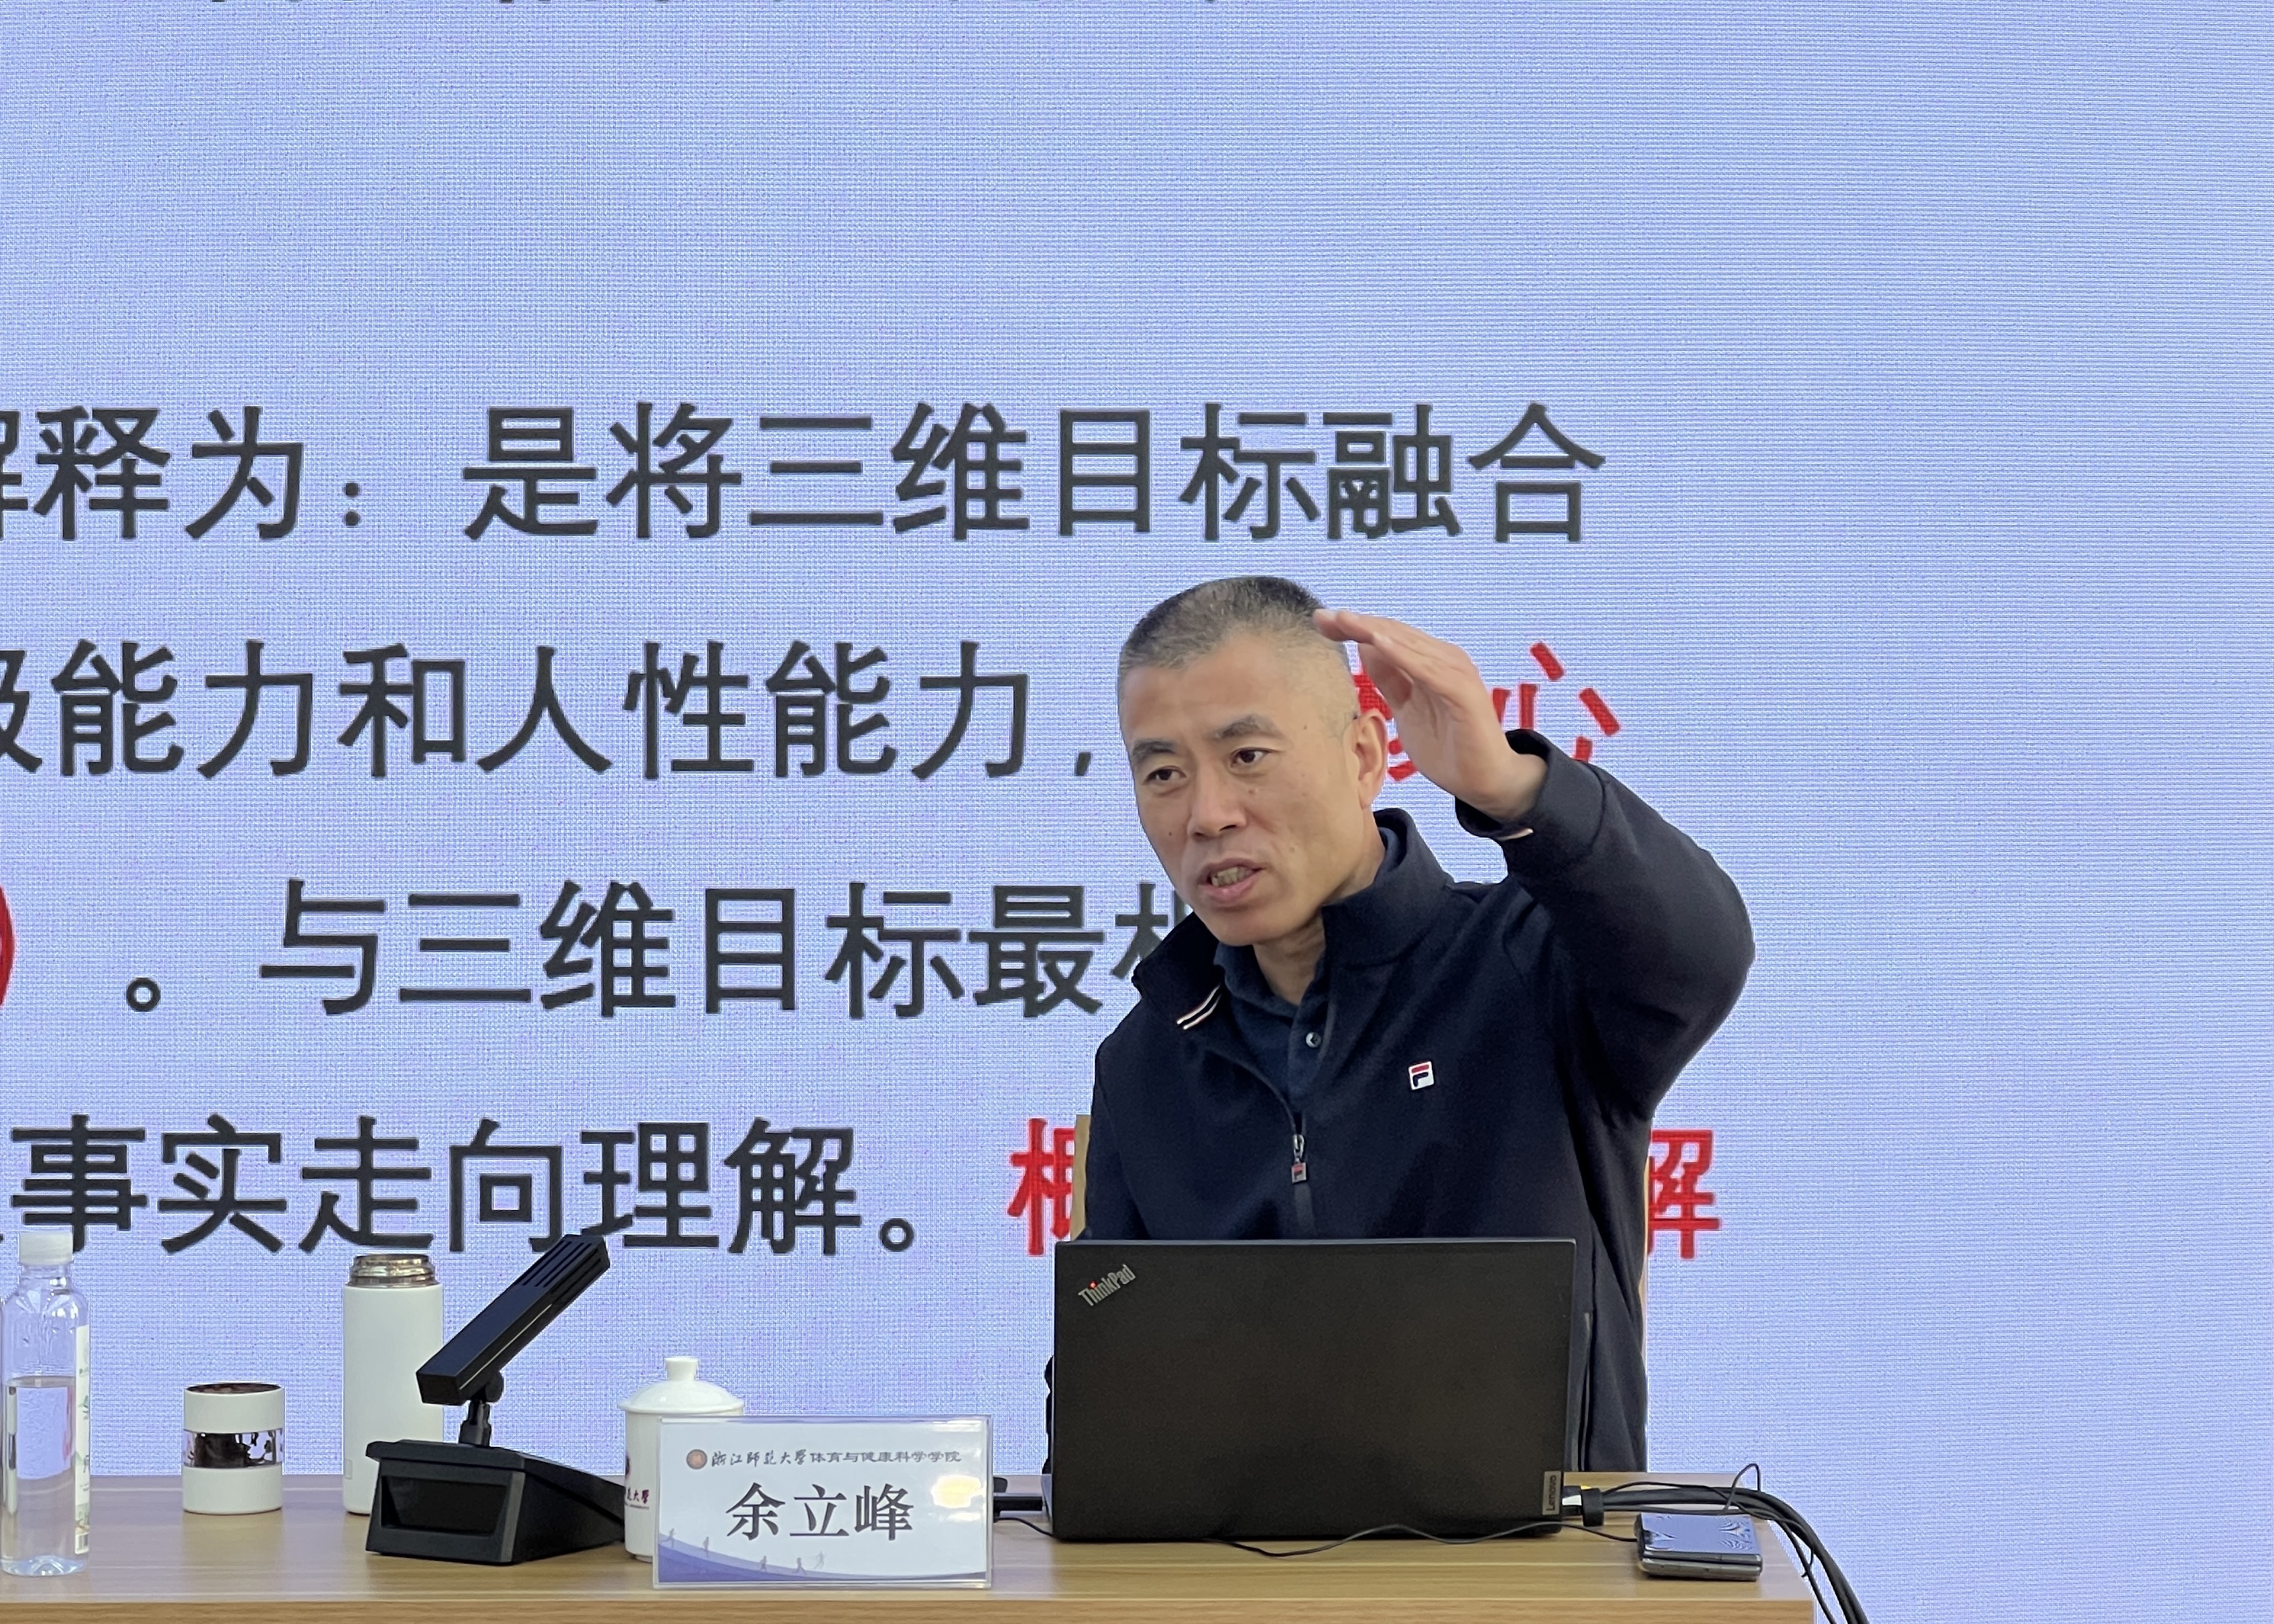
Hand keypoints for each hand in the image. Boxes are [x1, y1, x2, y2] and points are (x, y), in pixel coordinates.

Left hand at [1313, 608, 1546, 823]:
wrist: (1484, 781)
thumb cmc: (1447, 747)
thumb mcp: (1406, 709)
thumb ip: (1390, 679)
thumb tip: (1365, 647)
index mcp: (1428, 663)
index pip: (1386, 637)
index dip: (1353, 628)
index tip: (1320, 621)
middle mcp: (1443, 660)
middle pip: (1394, 634)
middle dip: (1357, 624)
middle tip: (1322, 616)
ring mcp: (1456, 673)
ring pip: (1409, 645)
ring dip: (1375, 631)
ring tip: (1344, 620)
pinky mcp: (1464, 693)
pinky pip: (1429, 670)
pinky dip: (1404, 655)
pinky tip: (1377, 643)